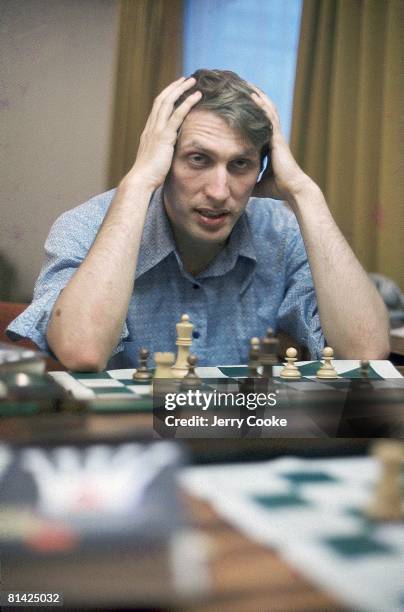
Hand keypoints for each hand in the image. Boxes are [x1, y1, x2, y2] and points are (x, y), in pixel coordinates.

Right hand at [127, 77, 201, 189]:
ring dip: (181, 89)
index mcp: (149, 132)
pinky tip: (196, 96)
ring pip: (168, 102)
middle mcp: (151, 127)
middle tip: (185, 79)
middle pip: (161, 100)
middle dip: (174, 87)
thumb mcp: (156, 160)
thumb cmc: (149, 176)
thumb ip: (162, 152)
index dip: (167, 97)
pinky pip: (177, 115)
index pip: (157, 108)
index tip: (176, 90)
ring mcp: (157, 131)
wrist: (141, 180)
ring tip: (192, 81)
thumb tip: (170, 154)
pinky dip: (187, 103)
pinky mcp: (164, 137)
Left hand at [250, 86, 312, 200]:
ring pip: (267, 110)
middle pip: (264, 113)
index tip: (240, 102)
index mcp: (270, 146)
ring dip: (257, 96)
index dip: (252, 113)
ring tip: (246, 83)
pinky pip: (269, 117)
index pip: (259, 125)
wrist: (293, 189)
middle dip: (254, 100)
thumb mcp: (259, 183)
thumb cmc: (279, 188)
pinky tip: (254, 95)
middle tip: (242, 86)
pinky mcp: (278, 138)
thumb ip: (249, 181)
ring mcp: (277, 136)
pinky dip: (262, 105)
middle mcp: (274, 138)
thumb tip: (237, 187)